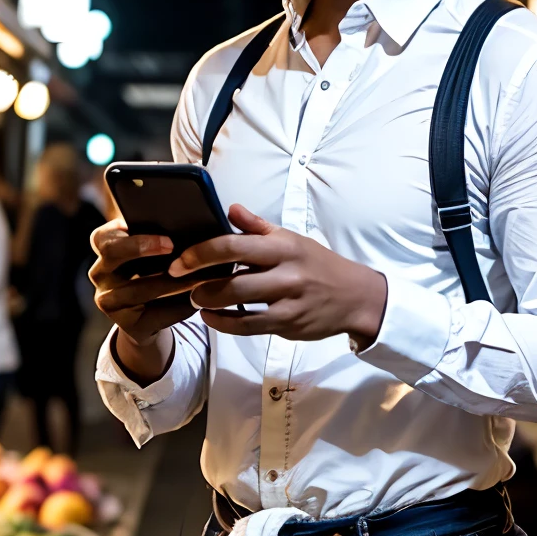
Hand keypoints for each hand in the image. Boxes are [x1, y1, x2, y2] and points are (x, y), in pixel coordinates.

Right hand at [89, 218, 198, 382]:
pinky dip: (179, 307)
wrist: (150, 316)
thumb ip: (160, 236)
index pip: (103, 236)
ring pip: (140, 289)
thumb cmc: (156, 271)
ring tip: (200, 276)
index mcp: (105, 249)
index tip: (166, 239)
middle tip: (173, 247)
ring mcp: (109, 301)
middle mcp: (100, 274)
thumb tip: (194, 223)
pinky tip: (198, 299)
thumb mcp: (153, 252)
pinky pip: (155, 315)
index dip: (130, 234)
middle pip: (112, 254)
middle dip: (142, 247)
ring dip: (173, 283)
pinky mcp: (126, 324)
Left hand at [170, 205, 386, 345]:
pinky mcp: (289, 324)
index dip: (202, 253)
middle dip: (200, 282)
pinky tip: (211, 318)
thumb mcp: (292, 240)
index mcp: (283, 246)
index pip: (234, 244)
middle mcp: (287, 272)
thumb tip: (231, 209)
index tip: (181, 260)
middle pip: (234, 279)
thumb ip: (258, 227)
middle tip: (180, 282)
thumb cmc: (318, 264)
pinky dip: (225, 324)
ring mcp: (289, 301)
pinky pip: (250, 327)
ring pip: (241, 305)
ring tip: (195, 299)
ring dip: (210, 303)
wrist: (356, 296)